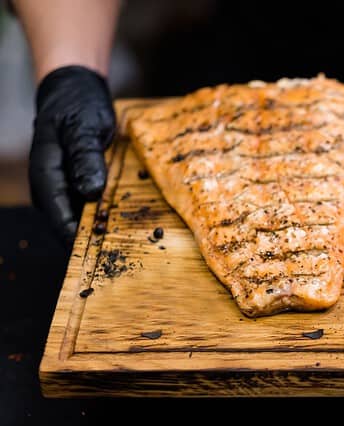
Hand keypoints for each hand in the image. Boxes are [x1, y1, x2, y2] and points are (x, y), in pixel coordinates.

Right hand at [29, 65, 114, 244]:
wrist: (75, 92)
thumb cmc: (77, 106)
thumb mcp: (84, 127)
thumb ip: (86, 158)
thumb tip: (90, 191)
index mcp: (46, 176)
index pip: (60, 220)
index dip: (81, 240)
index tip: (107, 253)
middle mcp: (51, 188)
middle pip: (70, 225)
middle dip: (97, 238)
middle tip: (130, 248)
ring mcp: (63, 188)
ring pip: (81, 218)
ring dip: (104, 227)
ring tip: (135, 239)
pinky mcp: (78, 185)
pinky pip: (91, 207)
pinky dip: (108, 213)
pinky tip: (130, 218)